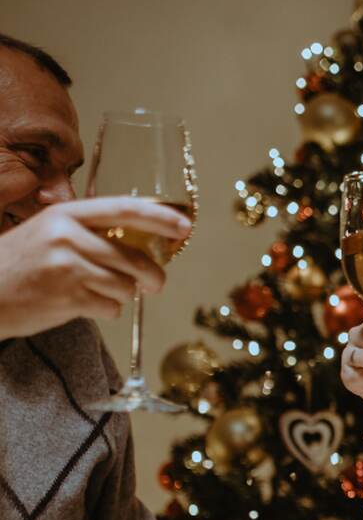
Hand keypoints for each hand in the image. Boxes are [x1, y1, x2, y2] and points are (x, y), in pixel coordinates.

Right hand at [0, 197, 190, 338]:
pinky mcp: (68, 298)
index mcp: (65, 215)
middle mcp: (67, 237)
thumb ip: (89, 233)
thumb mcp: (48, 233)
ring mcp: (67, 268)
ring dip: (122, 295)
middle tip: (156, 284)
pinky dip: (107, 310)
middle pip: (133, 257)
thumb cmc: (20, 264)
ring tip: (98, 292)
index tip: (185, 226)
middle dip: (153, 276)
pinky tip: (85, 305)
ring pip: (125, 286)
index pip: (124, 209)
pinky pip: (112, 307)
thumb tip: (143, 245)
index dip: (159, 217)